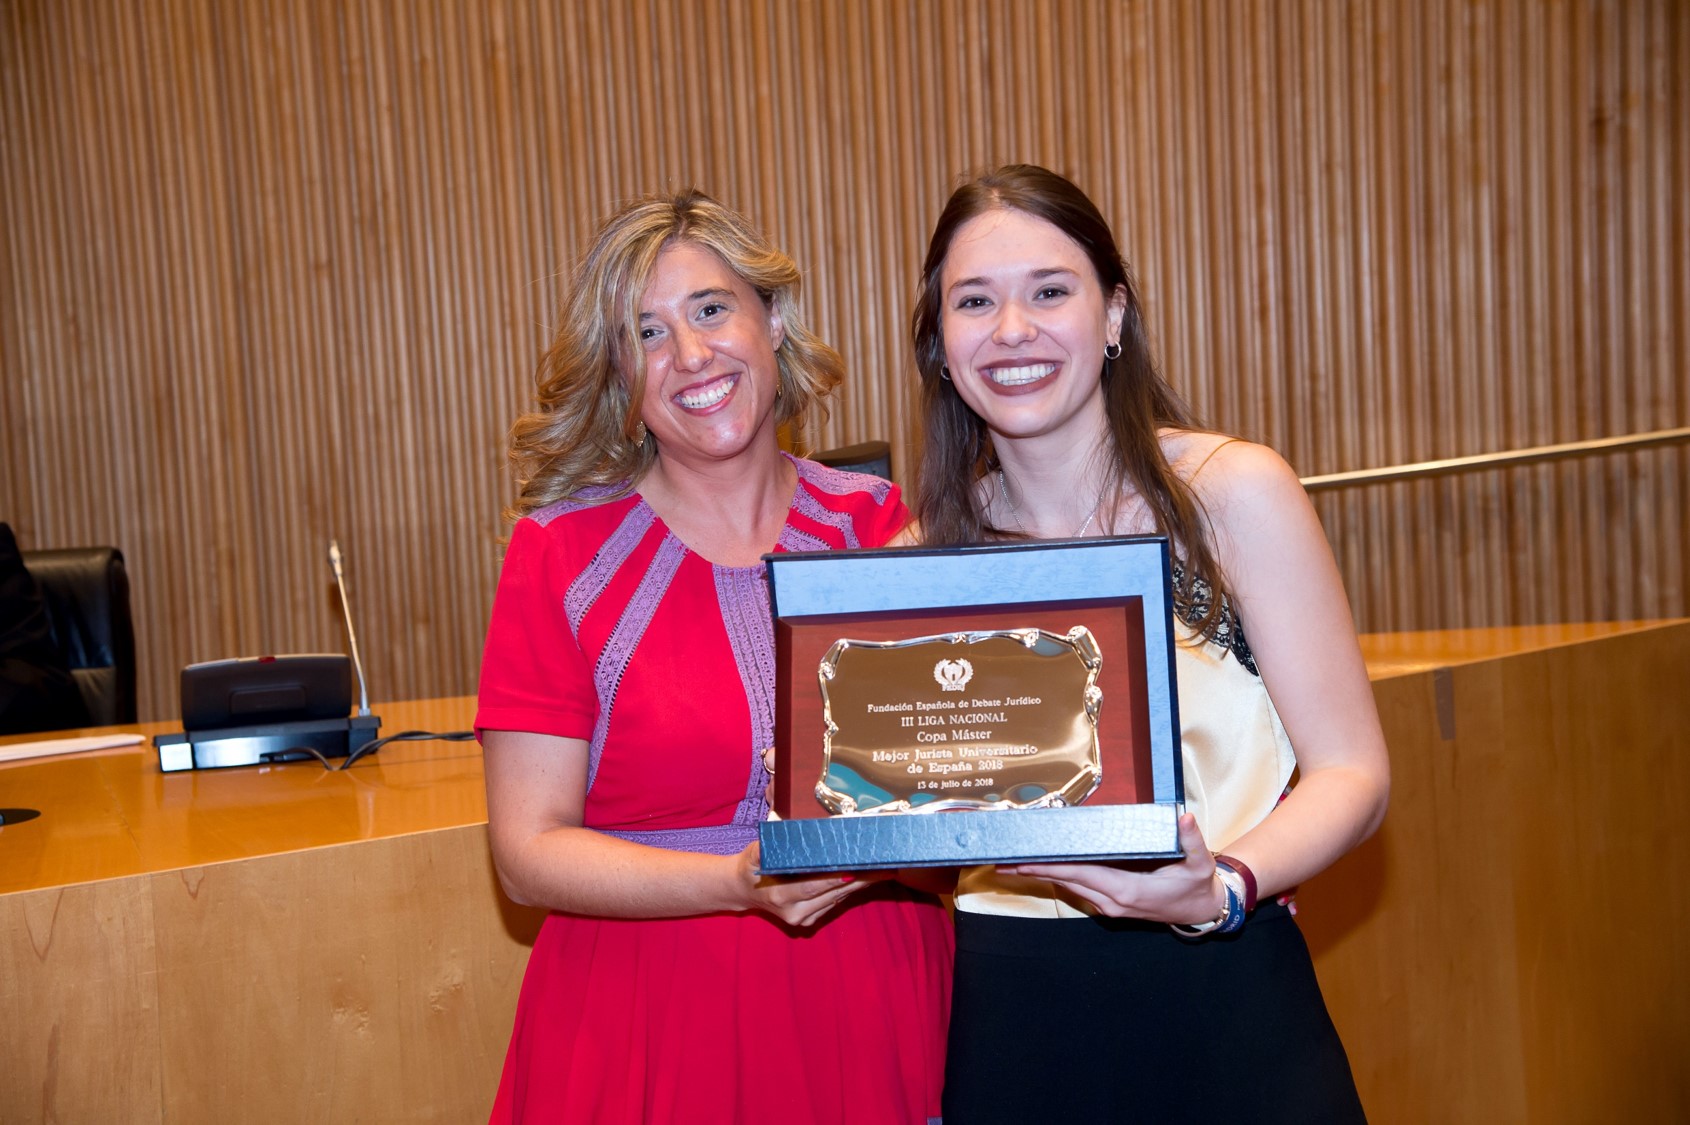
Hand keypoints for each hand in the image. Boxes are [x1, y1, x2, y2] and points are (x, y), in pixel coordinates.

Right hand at [734, 841, 871, 927]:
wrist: (744, 890)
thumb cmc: (751, 866)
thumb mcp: (753, 853)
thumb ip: (767, 848)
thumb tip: (783, 836)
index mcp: (779, 896)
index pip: (812, 886)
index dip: (835, 879)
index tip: (857, 869)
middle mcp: (794, 912)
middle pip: (832, 894)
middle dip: (859, 879)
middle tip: (884, 866)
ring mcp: (803, 919)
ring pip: (837, 899)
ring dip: (860, 884)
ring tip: (883, 869)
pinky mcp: (810, 920)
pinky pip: (834, 902)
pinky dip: (849, 889)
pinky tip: (866, 877)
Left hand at [1000, 813, 1223, 924]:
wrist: (1201, 910)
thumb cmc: (1197, 885)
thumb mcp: (1199, 863)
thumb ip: (1191, 840)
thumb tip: (1184, 817)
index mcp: (1128, 891)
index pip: (1081, 874)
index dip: (1051, 867)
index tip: (1024, 861)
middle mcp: (1112, 901)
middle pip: (1066, 880)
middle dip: (1035, 869)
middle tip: (1003, 858)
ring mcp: (1109, 905)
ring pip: (1069, 885)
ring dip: (1043, 873)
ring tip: (1014, 860)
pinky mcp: (1110, 902)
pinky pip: (1079, 886)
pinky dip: (1059, 874)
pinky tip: (1044, 864)